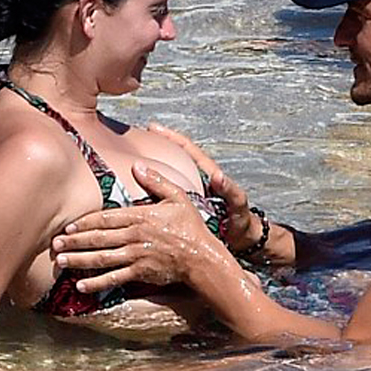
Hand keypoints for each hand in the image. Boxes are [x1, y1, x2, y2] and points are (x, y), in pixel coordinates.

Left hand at [53, 163, 233, 293]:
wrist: (202, 256)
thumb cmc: (190, 225)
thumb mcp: (177, 197)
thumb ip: (157, 181)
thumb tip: (138, 165)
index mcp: (141, 216)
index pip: (106, 218)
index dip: (84, 222)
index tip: (68, 226)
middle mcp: (134, 236)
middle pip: (98, 238)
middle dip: (74, 242)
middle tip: (54, 244)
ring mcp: (136, 256)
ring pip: (102, 258)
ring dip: (79, 260)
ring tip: (61, 262)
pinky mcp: (141, 273)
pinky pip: (114, 278)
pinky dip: (97, 283)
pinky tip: (82, 286)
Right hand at [147, 123, 264, 252]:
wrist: (241, 242)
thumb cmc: (242, 222)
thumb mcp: (238, 206)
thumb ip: (231, 191)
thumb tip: (218, 176)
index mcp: (208, 177)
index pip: (188, 151)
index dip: (172, 138)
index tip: (154, 128)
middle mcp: (196, 183)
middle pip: (173, 160)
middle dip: (155, 148)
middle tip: (135, 140)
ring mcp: (189, 195)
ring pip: (166, 177)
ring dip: (150, 170)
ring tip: (128, 162)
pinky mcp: (184, 210)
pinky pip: (164, 196)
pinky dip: (151, 191)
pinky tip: (136, 193)